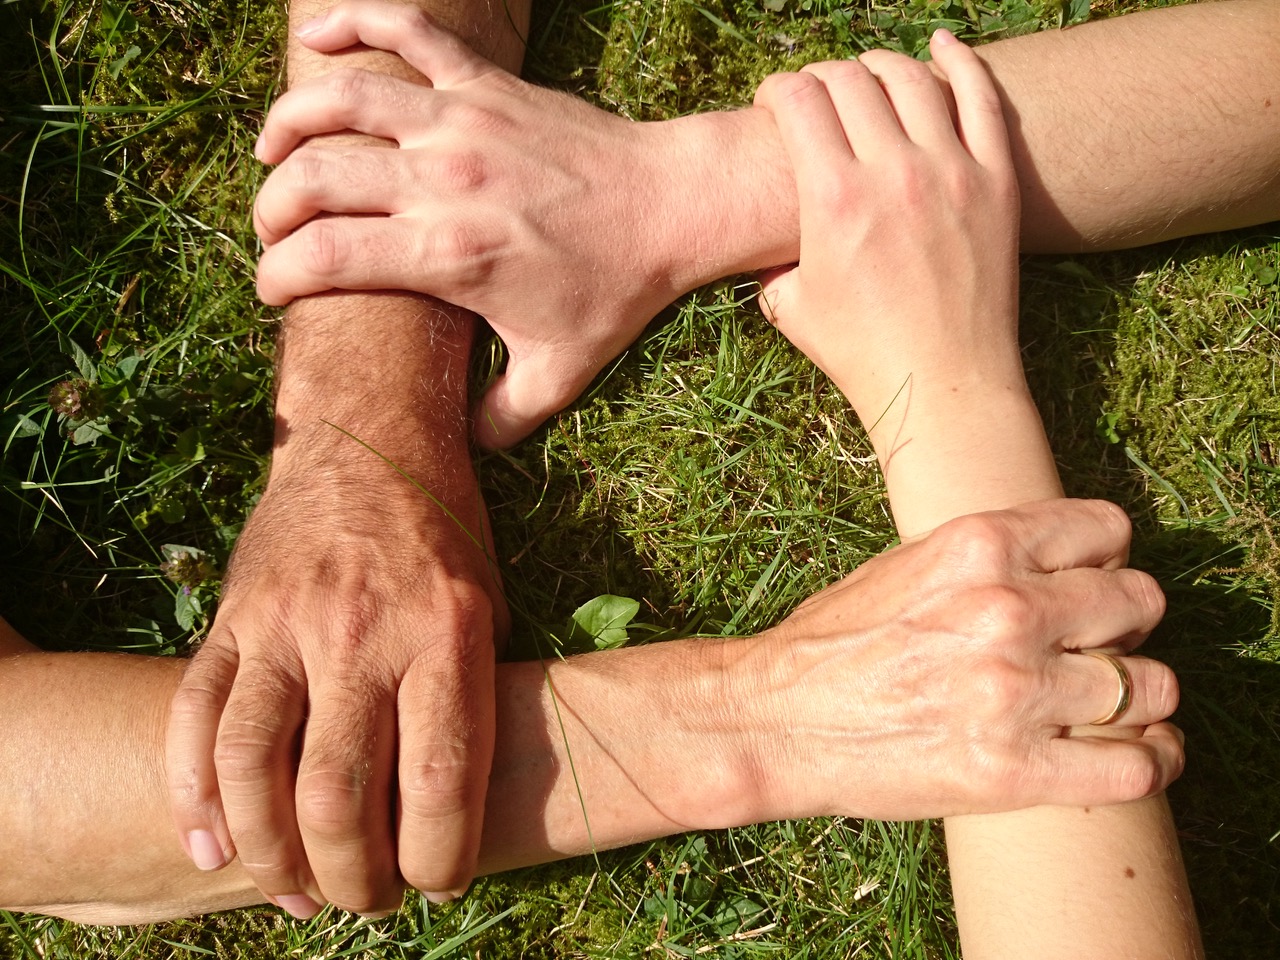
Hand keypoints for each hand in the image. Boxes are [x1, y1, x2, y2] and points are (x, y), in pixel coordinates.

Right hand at [166, 450, 507, 916]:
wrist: (367, 440)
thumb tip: (449, 812)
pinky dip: (192, 797)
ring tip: (299, 893)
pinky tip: (212, 848)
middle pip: (338, 793)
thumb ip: (471, 697)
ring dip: (271, 855)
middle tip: (369, 899)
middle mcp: (361, 631)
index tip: (437, 882)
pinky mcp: (232, 618)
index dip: (439, 857)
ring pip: (251, 767)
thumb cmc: (443, 535)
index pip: (439, 780)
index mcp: (444, 631)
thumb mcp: (490, 604)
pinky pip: (192, 718)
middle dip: (355, 877)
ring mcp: (284, 623)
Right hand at [252, 0, 719, 447]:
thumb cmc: (615, 290)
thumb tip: (457, 449)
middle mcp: (444, 181)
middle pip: (312, 176)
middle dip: (271, 208)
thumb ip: (500, 418)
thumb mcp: (559, 373)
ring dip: (288, 122)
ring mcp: (462, 120)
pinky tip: (320, 39)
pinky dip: (353, 21)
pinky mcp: (486, 82)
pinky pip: (407, 30)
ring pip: (341, 99)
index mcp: (451, 254)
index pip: (324, 256)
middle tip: (272, 232)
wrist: (672, 206)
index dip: (278, 273)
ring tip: (272, 152)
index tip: (274, 289)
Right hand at [742, 499, 1181, 819]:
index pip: (1108, 531)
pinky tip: (1140, 754)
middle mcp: (1007, 609)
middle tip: (1100, 648)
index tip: (1093, 584)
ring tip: (1119, 707)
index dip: (1108, 559)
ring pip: (1154, 685)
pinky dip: (1153, 761)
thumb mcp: (907, 566)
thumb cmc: (830, 643)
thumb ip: (988, 558)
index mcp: (979, 544)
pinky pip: (1137, 767)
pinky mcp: (1014, 771)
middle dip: (1127, 625)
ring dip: (1142, 696)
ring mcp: (1015, 691)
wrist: (774, 720)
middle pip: (1140, 603)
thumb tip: (1063, 567)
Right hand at [753, 32, 1023, 422]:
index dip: (777, 89)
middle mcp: (891, 171)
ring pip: (910, 77)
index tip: (773, 103)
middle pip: (848, 80)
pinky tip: (941, 45)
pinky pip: (981, 96)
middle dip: (820, 76)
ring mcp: (950, 170)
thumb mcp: (787, 306)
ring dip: (878, 64)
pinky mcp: (996, 180)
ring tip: (866, 75)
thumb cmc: (861, 354)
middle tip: (815, 96)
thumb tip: (763, 233)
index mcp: (832, 198)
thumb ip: (768, 257)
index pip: (798, 100)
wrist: (943, 384)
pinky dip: (958, 60)